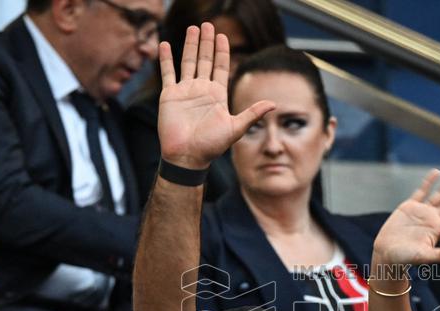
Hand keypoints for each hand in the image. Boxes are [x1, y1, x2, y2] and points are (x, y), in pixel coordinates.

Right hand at [157, 23, 274, 168]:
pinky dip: (166, 59)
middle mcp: (201, 90)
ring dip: (189, 45)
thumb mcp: (236, 128)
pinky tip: (165, 44)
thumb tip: (274, 105)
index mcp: (217, 95)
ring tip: (193, 28)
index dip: (222, 52)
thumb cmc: (211, 146)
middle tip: (208, 25)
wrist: (187, 157)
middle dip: (206, 43)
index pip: (221, 67)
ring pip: (187, 62)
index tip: (223, 36)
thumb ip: (252, 114)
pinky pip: (167, 73)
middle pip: (204, 60)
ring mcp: (185, 92)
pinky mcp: (170, 96)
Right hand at [372, 168, 439, 268]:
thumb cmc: (404, 259)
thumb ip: (438, 255)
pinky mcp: (409, 207)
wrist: (386, 253)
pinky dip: (429, 181)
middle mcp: (434, 219)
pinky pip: (422, 191)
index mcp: (439, 230)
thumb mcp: (422, 257)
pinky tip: (438, 172)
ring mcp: (423, 212)